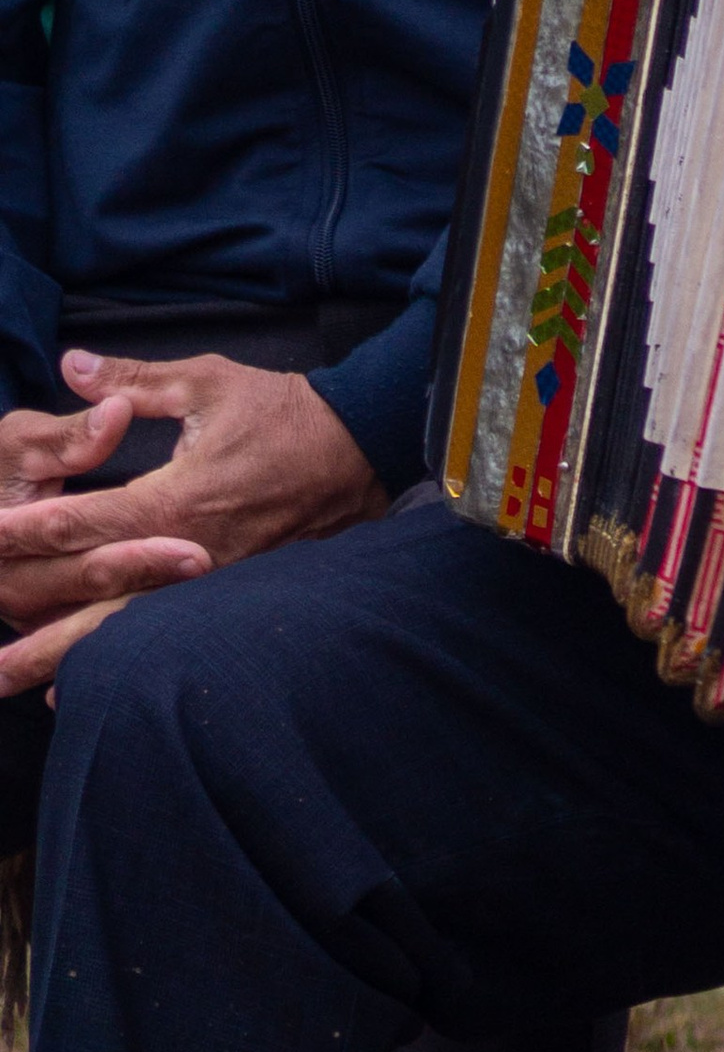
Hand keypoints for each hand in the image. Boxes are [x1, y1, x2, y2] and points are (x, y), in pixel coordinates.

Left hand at [0, 353, 385, 696]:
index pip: (81, 521)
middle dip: (28, 623)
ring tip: (9, 680)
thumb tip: (72, 364)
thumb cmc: (283, 412)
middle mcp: (185, 552)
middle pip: (90, 595)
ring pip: (121, 626)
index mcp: (174, 498)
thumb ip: (132, 381)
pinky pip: (159, 631)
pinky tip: (72, 687)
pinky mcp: (225, 592)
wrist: (361, 450)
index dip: (22, 533)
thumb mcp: (207, 384)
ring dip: (59, 656)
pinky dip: (112, 657)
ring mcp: (208, 581)